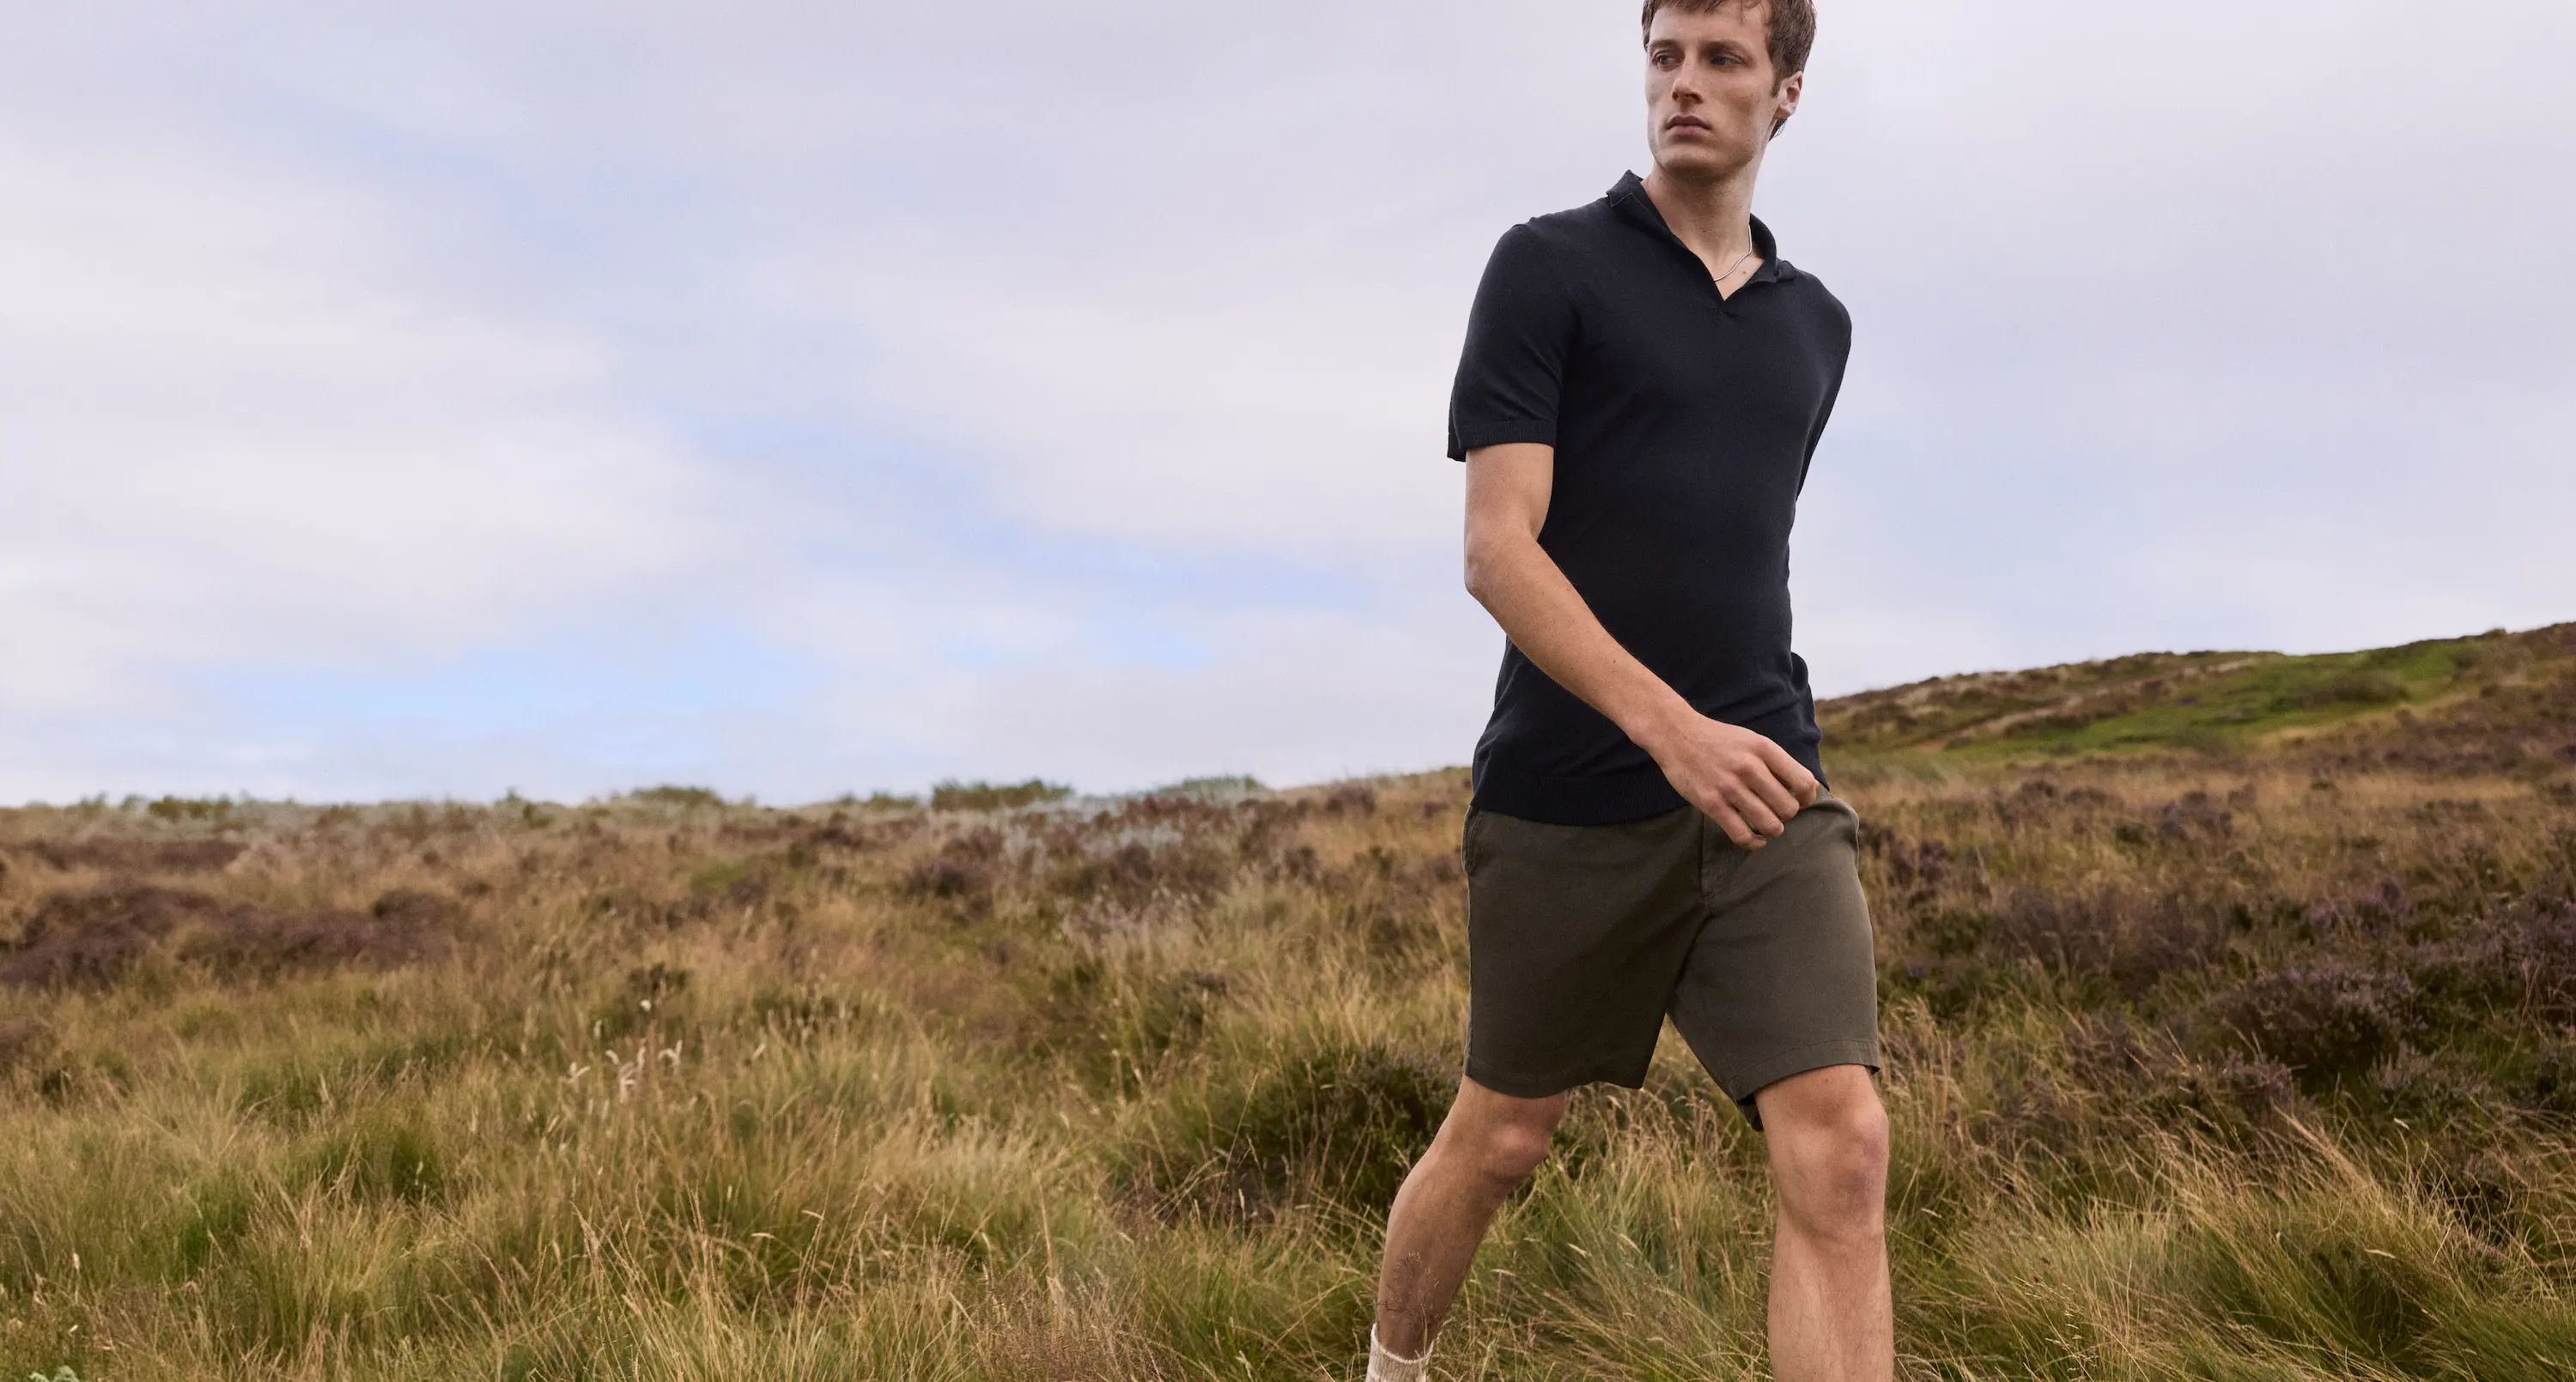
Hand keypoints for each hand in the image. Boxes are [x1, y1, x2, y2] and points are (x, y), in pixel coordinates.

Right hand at [1640, 710, 1819, 848]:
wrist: (1677, 735)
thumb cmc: (1719, 741)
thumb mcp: (1752, 740)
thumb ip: (1776, 762)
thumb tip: (1804, 790)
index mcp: (1764, 749)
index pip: (1804, 783)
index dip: (1807, 798)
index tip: (1798, 800)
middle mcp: (1750, 768)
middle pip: (1789, 809)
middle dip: (1786, 815)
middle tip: (1775, 811)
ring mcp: (1729, 787)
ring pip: (1770, 825)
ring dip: (1772, 830)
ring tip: (1765, 824)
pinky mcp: (1711, 804)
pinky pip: (1742, 835)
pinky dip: (1754, 843)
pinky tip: (1756, 839)